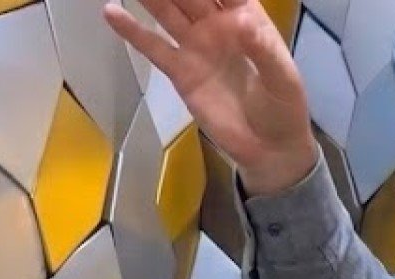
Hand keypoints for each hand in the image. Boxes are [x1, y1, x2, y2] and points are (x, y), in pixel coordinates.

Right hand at [102, 0, 317, 193]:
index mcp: (248, 19)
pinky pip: (153, 46)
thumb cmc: (284, 109)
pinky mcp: (180, 71)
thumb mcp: (283, 79)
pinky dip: (132, 30)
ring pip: (168, 11)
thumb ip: (264, 51)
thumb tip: (241, 21)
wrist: (268, 148)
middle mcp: (218, 25)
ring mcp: (197, 46)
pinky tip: (111, 12)